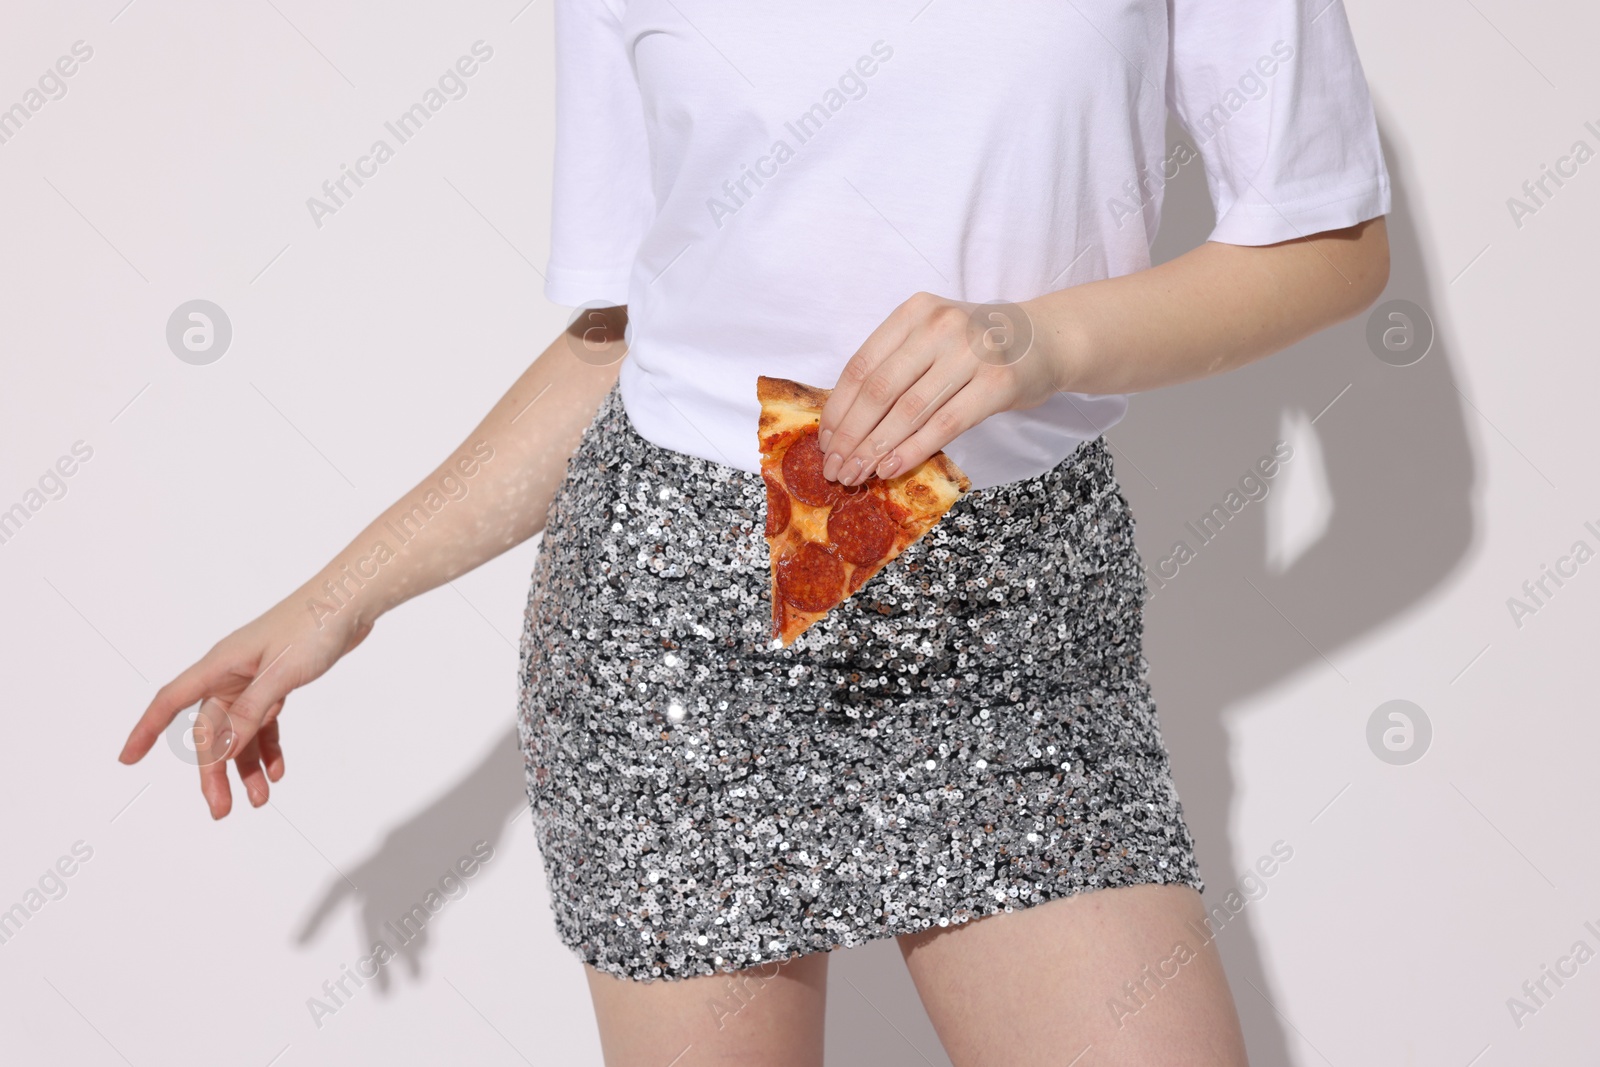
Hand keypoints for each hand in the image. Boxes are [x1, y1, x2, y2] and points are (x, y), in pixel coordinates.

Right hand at [117, 583, 374, 818]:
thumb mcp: (281, 673)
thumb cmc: (314, 625)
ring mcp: (254, 679)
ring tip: (259, 801)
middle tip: (222, 810)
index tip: (127, 759)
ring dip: (246, 766)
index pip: (171, 701)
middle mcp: (231, 673)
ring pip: (240, 732)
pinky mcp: (277, 682)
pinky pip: (264, 722)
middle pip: (211, 731)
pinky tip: (276, 772)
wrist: (350, 600)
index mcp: (220, 664)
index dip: (146, 730)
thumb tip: (222, 749)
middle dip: (214, 772)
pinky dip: (269, 747)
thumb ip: (250, 711)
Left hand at [817, 292, 1066, 484]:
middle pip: (879, 390)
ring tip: (857, 474)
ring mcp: (971, 353)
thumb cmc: (980, 346)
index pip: (862, 365)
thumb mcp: (934, 338)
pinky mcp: (997, 383)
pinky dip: (913, 450)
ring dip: (876, 449)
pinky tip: (891, 468)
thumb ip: (897, 366)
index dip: (839, 408)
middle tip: (835, 467)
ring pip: (909, 411)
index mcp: (915, 311)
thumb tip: (847, 424)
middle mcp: (940, 326)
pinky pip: (944, 424)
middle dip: (852, 435)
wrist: (1046, 340)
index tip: (826, 441)